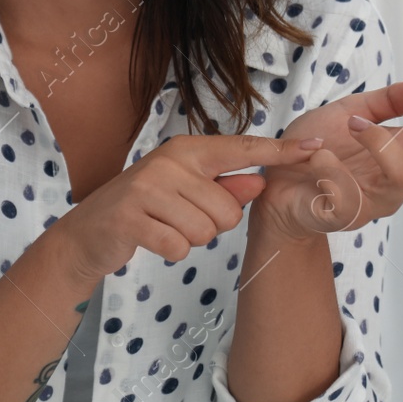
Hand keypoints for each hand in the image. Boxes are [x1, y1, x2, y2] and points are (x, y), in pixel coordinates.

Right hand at [56, 133, 324, 282]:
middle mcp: (169, 162)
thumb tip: (261, 181)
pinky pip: (180, 247)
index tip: (314, 149)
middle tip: (179, 217)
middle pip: (228, 209)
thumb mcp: (185, 191)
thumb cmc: (145, 209)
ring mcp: (148, 188)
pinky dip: (171, 252)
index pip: (243, 150)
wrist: (88, 233)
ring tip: (164, 225)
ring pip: (206, 231)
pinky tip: (152, 239)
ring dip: (190, 239)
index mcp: (187, 150)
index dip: (280, 152)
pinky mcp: (132, 217)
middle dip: (211, 225)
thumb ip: (224, 185)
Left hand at [253, 79, 402, 242]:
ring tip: (353, 124)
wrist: (272, 180)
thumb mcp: (354, 110)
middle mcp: (398, 181)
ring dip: (381, 144)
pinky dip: (332, 166)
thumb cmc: (317, 146)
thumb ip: (392, 100)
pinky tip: (315, 153)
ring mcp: (373, 202)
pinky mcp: (341, 216)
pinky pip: (349, 197)